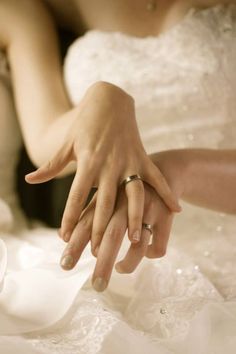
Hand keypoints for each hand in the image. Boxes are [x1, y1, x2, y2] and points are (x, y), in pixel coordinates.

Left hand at [25, 81, 180, 249]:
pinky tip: (176, 210)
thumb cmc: (85, 124)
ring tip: (137, 239)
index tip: (65, 237)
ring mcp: (128, 161)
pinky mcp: (142, 157)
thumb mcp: (66, 144)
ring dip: (135, 217)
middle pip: (104, 202)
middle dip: (100, 228)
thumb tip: (29, 180)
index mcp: (88, 162)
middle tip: (98, 252)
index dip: (69, 217)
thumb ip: (51, 166)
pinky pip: (156, 178)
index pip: (76, 195)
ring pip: (133, 193)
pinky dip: (166, 192)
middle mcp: (109, 164)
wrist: (109, 100)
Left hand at [60, 179, 175, 291]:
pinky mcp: (166, 213)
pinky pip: (159, 240)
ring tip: (119, 269)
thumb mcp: (104, 190)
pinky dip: (151, 253)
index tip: (66, 263)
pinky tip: (145, 255)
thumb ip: (84, 212)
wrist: (162, 167)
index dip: (77, 242)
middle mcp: (126, 200)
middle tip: (96, 285)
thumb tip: (61, 235)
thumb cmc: (125, 184)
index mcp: (106, 193)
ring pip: (138, 240)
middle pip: (113, 233)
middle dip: (103, 262)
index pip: (87, 220)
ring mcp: (147, 207)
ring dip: (129, 261)